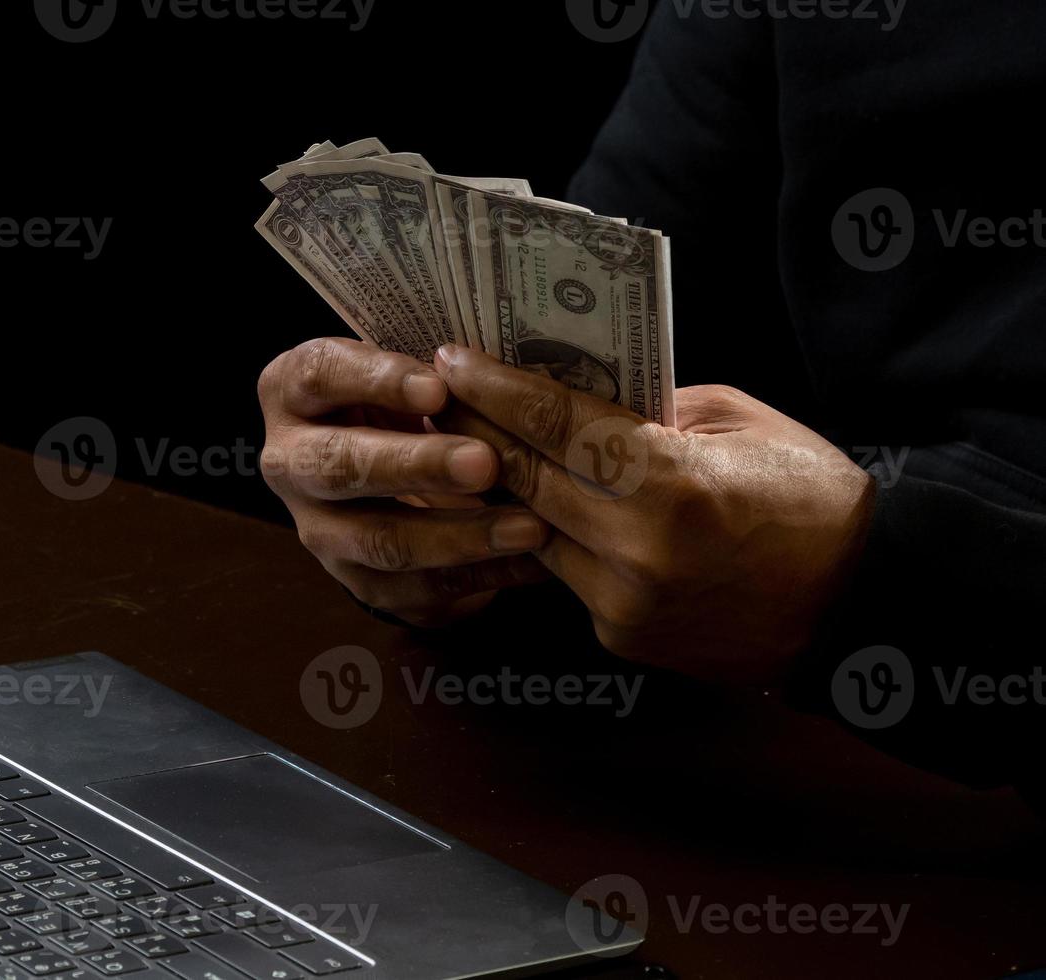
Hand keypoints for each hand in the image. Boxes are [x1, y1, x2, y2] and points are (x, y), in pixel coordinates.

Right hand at [257, 338, 550, 626]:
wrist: (382, 469)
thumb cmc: (401, 403)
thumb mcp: (404, 375)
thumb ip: (435, 377)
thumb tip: (495, 382)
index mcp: (290, 391)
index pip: (320, 376)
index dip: (378, 382)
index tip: (439, 388)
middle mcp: (289, 462)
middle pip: (340, 466)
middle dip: (416, 466)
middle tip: (484, 462)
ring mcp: (316, 529)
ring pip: (379, 540)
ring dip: (458, 536)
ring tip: (526, 527)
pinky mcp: (356, 581)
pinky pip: (418, 589)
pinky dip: (483, 575)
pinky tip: (534, 562)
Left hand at [432, 345, 875, 683]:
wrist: (856, 607)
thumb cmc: (812, 497)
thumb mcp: (741, 424)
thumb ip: (654, 410)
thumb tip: (581, 397)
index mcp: (673, 484)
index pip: (557, 426)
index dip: (498, 389)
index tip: (453, 359)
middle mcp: (636, 551)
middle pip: (525, 478)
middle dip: (474, 432)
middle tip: (437, 394)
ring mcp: (622, 603)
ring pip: (530, 530)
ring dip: (496, 486)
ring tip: (467, 442)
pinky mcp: (619, 637)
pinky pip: (562, 571)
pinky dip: (541, 533)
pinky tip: (525, 500)